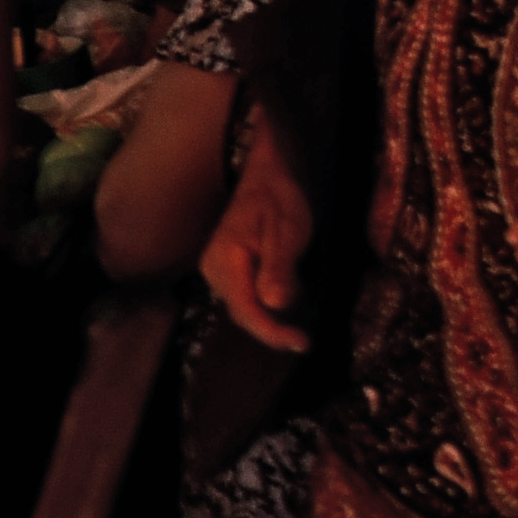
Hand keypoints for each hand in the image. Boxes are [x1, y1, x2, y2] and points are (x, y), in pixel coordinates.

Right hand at [203, 111, 315, 353]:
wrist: (266, 174)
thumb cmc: (278, 197)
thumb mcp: (286, 230)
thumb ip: (279, 268)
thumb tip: (276, 303)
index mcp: (225, 260)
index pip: (244, 308)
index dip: (270, 331)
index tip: (300, 343)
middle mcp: (214, 270)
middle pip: (241, 313)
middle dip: (271, 329)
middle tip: (304, 341)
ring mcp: (218, 271)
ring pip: (244, 307)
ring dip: (270, 319)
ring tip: (298, 326)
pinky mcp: (229, 271)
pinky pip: (246, 297)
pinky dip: (266, 308)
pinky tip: (285, 308)